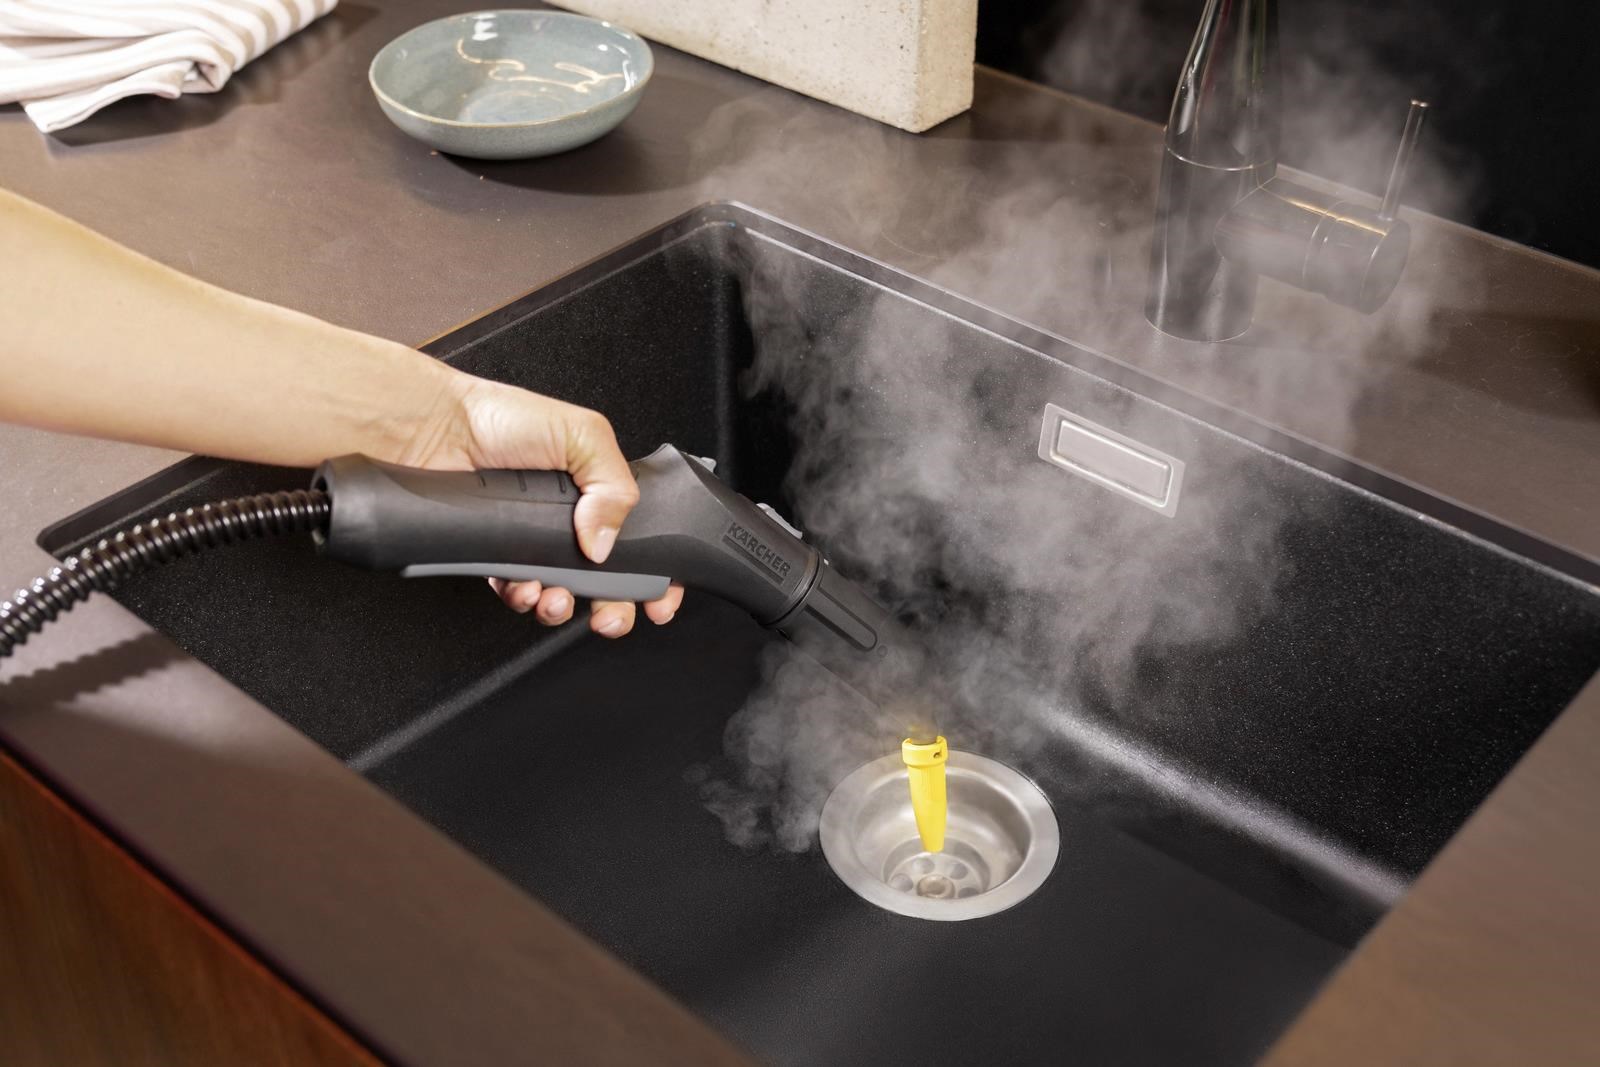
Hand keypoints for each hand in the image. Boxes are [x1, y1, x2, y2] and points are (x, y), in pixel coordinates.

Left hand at [415, 375, 683, 636]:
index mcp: (599, 492)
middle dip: (614, 609)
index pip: (642, 540)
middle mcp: (571, 521)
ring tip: (556, 599)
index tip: (659, 602)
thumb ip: (614, 486)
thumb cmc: (502, 418)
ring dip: (564, 607)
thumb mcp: (583, 434)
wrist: (434, 430)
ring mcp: (534, 542)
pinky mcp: (498, 557)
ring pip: (563, 594)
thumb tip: (606, 544)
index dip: (657, 575)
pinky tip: (524, 587)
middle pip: (606, 581)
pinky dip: (525, 599)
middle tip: (609, 618)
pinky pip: (519, 593)